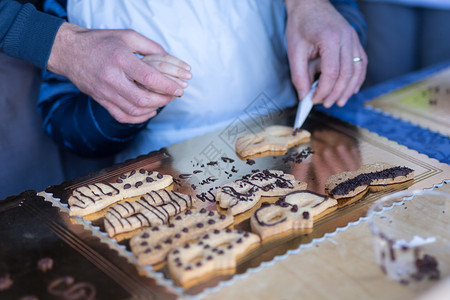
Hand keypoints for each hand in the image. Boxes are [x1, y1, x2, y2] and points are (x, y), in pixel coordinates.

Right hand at [47, 23, 191, 123]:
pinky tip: (149, 111)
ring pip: (134, 110)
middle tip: (174, 95)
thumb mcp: (127, 36)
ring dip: (153, 108)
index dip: (167, 86)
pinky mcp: (101, 100)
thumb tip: (171, 58)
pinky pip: (122, 116)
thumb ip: (150, 47)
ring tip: (163, 101)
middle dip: (163, 100)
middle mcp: (111, 78)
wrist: (69, 51)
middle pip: (143, 98)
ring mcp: (105, 92)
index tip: (180, 88)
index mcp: (120, 59)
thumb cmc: (100, 41)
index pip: (149, 78)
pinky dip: (139, 118)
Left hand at [285, 0, 366, 107]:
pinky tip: (350, 90)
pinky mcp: (355, 41)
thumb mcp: (294, 50)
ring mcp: (353, 39)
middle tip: (326, 104)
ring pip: (357, 70)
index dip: (324, 90)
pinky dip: (357, 78)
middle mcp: (346, 38)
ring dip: (349, 89)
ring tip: (339, 102)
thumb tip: (304, 96)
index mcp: (330, 38)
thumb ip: (299, 75)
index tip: (314, 100)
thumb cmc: (301, 25)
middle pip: (347, 73)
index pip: (332, 72)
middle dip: (336, 93)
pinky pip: (361, 63)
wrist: (310, 4)